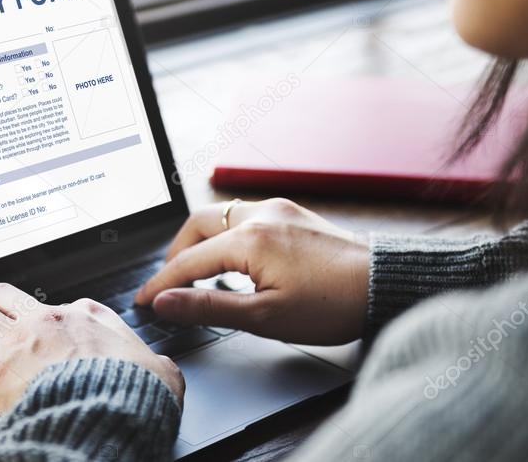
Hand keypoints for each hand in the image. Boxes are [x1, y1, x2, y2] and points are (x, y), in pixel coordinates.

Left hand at [0, 283, 184, 412]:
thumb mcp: (161, 371)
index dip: (50, 320)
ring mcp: (18, 344)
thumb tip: (163, 370)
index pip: (61, 304)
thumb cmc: (137, 392)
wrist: (113, 411)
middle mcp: (48, 320)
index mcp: (88, 315)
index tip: (47, 335)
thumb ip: (156, 363)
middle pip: (4, 294)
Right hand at [135, 198, 369, 344]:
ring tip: (197, 274)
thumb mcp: (264, 317)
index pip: (188, 261)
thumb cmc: (332, 304)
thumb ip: (209, 306)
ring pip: (221, 215)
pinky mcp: (293, 214)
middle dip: (177, 253)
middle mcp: (261, 214)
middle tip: (169, 283)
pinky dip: (227, 235)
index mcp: (250, 239)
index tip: (143, 301)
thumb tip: (166, 302)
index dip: (161, 283)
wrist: (384, 284)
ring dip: (202, 241)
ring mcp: (279, 210)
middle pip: (198, 224)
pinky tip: (233, 260)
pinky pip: (245, 216)